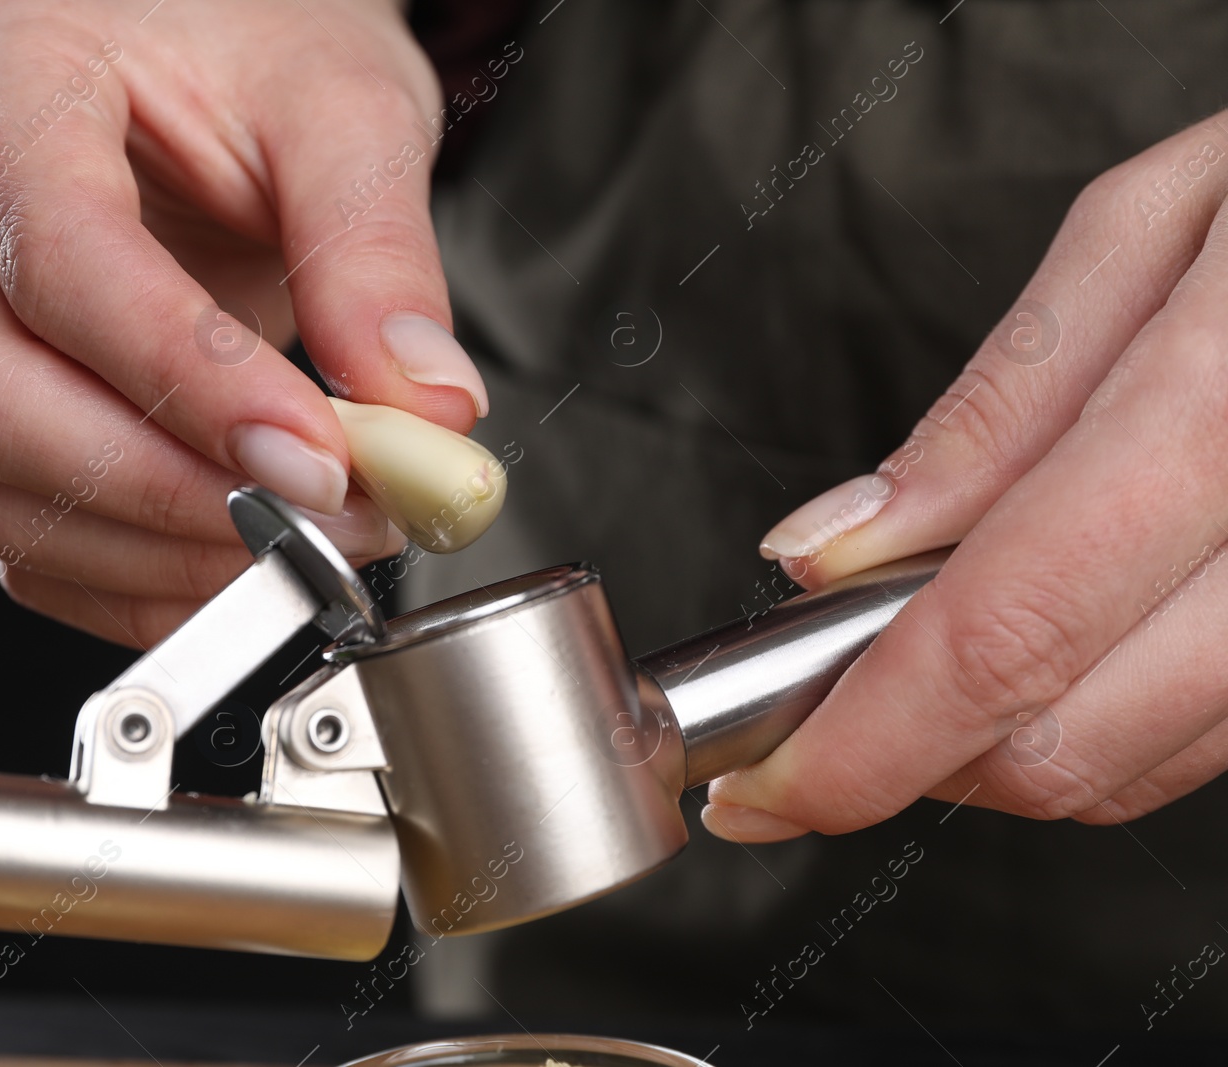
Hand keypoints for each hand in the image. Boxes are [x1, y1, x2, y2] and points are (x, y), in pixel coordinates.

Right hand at [0, 0, 486, 646]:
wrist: (218, 61)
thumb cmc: (257, 48)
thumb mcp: (346, 107)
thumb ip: (379, 253)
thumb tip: (419, 412)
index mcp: (7, 85)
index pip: (61, 258)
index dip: (185, 378)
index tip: (316, 453)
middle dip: (169, 490)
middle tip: (326, 511)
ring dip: (161, 552)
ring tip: (310, 538)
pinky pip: (29, 534)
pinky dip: (137, 580)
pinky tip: (241, 563)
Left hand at [704, 110, 1227, 839]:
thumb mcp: (1159, 226)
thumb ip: (997, 405)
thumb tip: (833, 550)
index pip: (1005, 630)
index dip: (862, 740)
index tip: (764, 780)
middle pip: (1069, 741)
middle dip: (913, 756)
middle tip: (823, 710)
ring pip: (1141, 765)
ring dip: (998, 743)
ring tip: (929, 660)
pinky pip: (1219, 737)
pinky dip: (1105, 719)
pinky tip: (1061, 642)